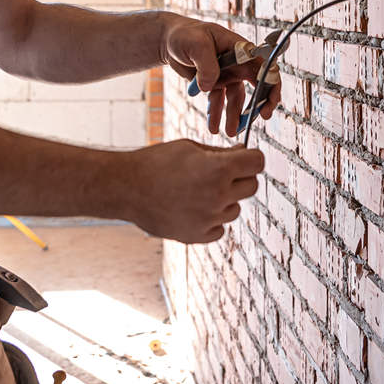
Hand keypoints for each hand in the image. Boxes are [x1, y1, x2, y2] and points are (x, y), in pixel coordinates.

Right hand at [115, 140, 263, 242]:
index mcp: (219, 169)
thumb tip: (244, 155)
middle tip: (219, 174)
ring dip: (224, 200)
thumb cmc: (156, 162)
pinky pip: (219, 228)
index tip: (242, 158)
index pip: (258, 163)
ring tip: (197, 191)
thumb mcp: (190, 148)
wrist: (125, 188)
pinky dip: (211, 219)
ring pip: (235, 209)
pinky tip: (192, 208)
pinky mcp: (197, 236)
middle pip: (252, 186)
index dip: (251, 158)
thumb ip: (221, 153)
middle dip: (240, 178)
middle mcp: (218, 195)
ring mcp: (209, 219)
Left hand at [161, 16, 283, 135]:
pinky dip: (216, 115)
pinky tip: (213, 126)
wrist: (170, 41)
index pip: (264, 65)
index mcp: (240, 48)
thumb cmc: (185, 35)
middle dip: (258, 104)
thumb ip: (206, 64)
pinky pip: (219, 102)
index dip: (271, 83)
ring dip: (233, 116)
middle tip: (257, 119)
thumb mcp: (195, 44)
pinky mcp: (215, 85)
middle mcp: (238, 63)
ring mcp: (228, 75)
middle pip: (256, 85)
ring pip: (236, 99)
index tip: (269, 102)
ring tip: (229, 132)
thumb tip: (209, 86)